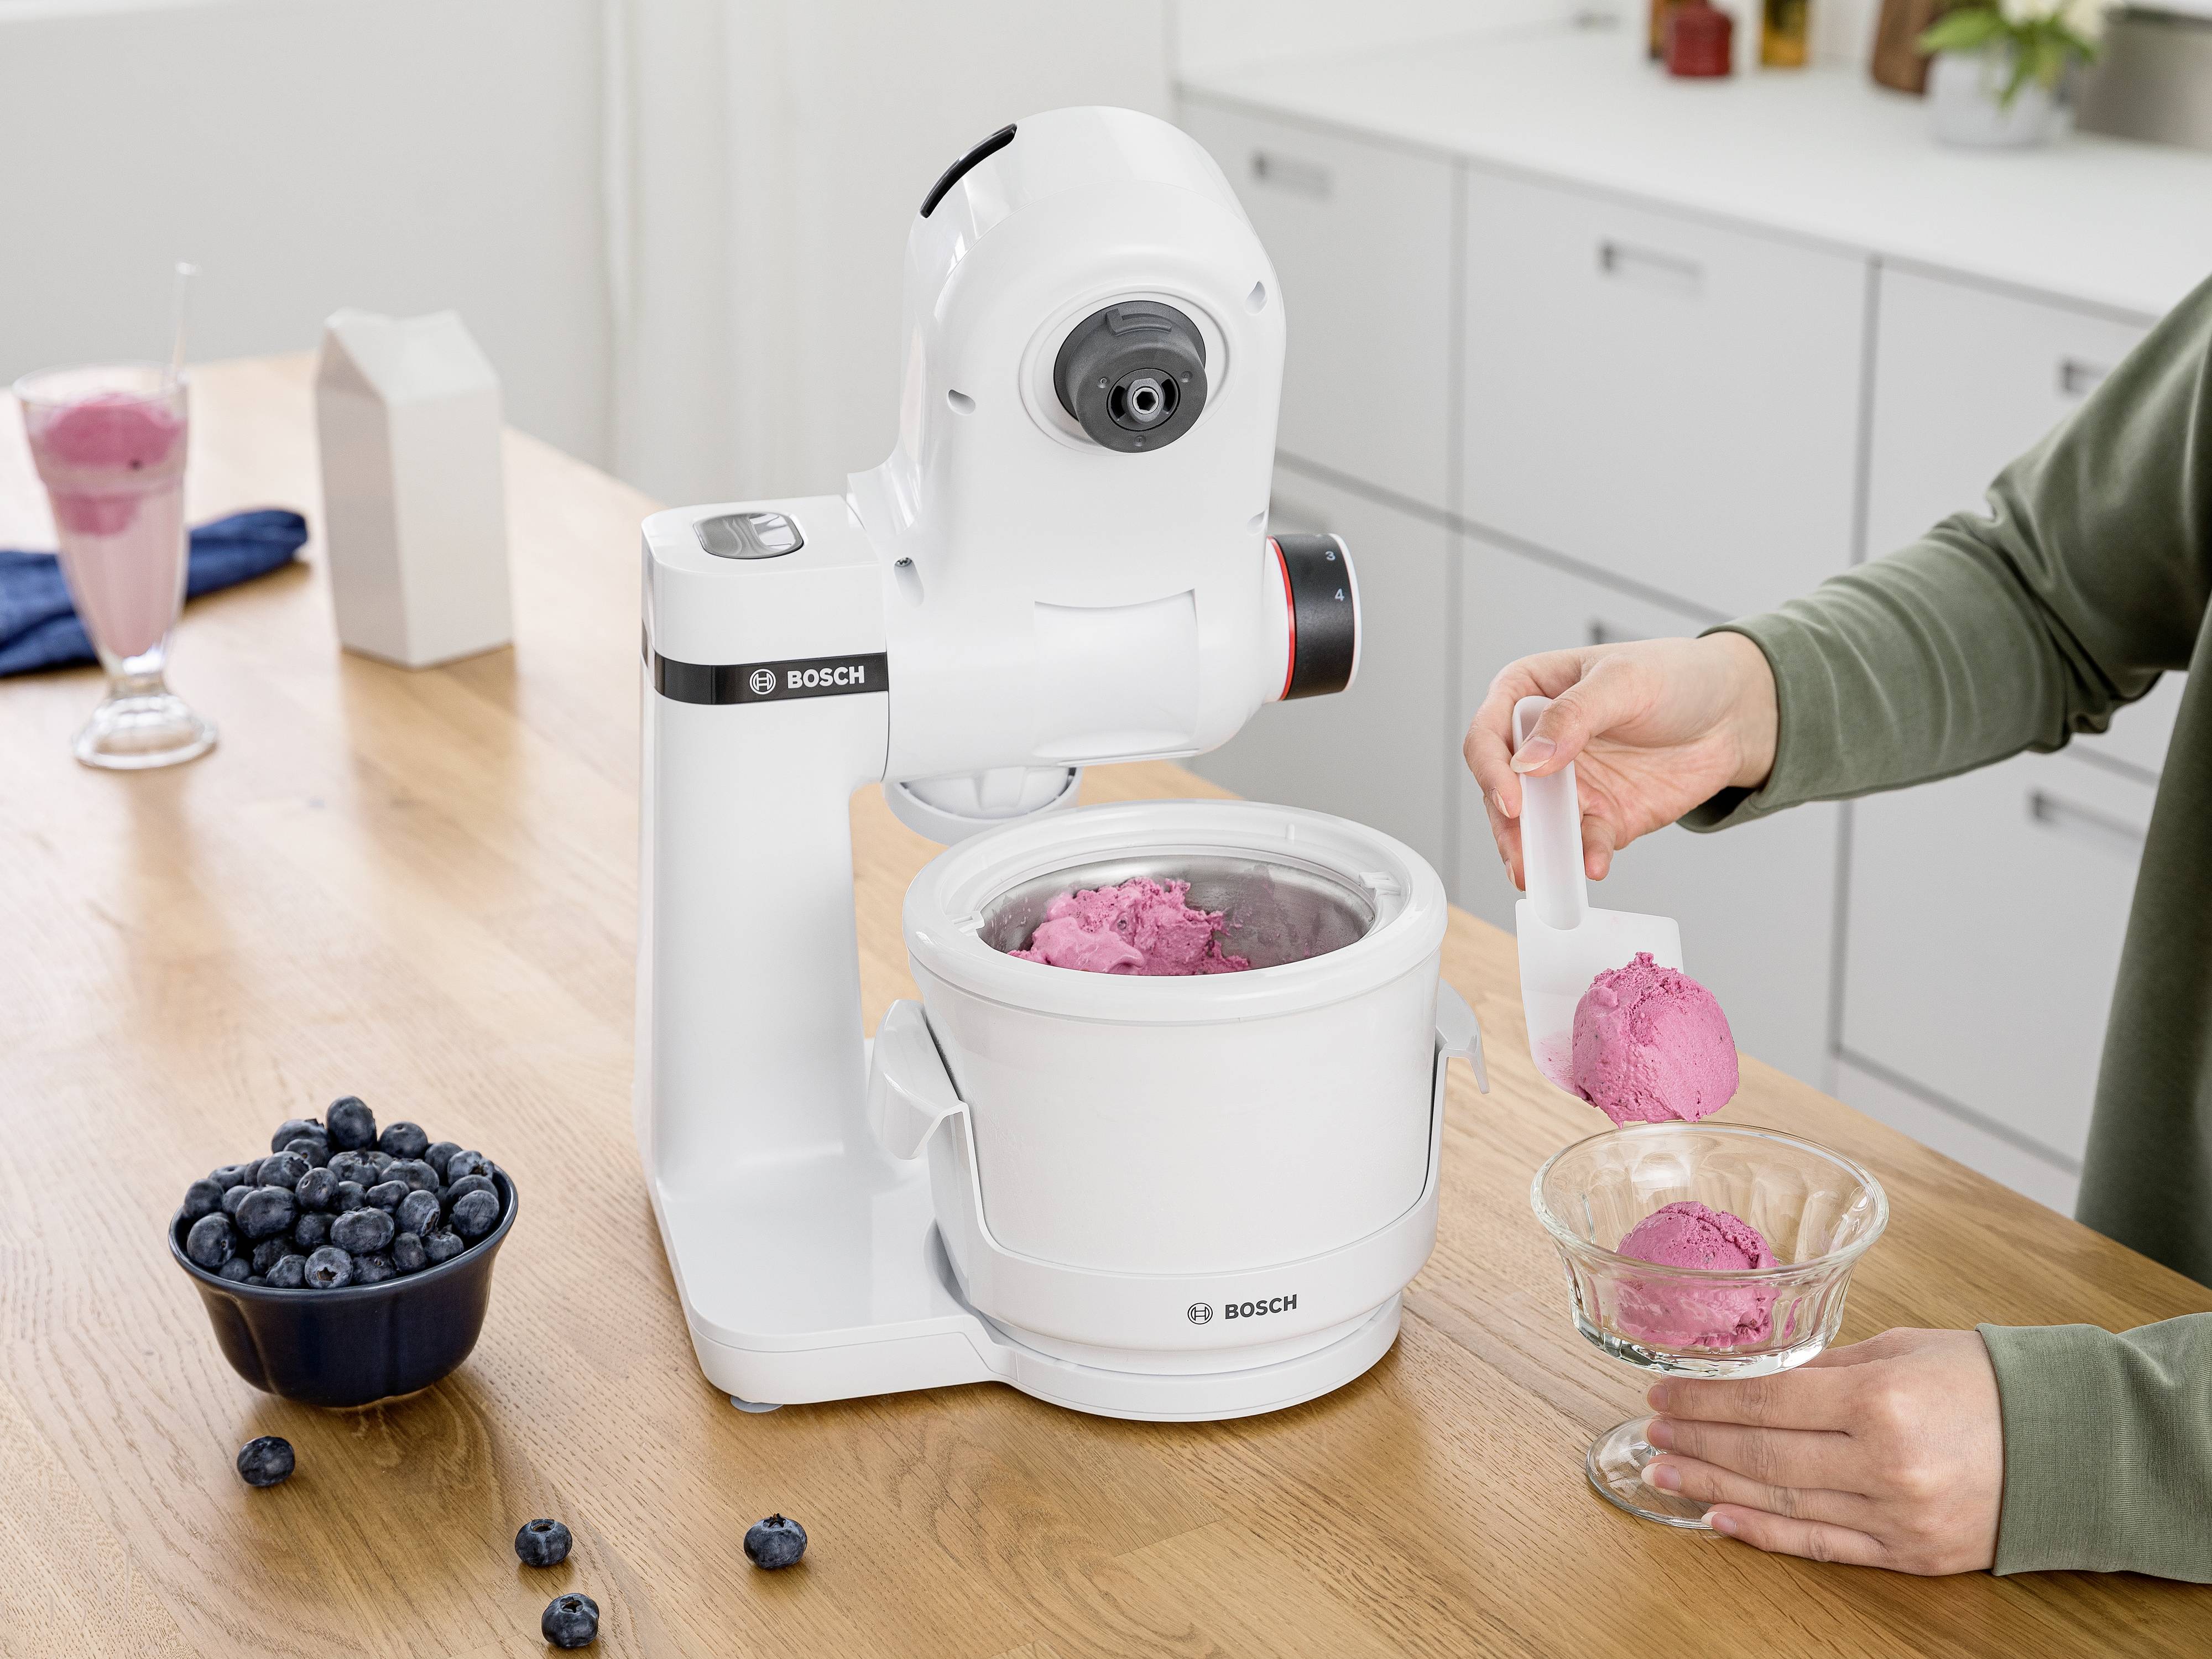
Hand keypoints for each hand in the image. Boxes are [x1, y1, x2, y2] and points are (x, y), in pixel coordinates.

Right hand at [1463, 633, 1776, 887]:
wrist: (1736, 712)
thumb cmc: (1677, 677)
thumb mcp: (1623, 681)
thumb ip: (1572, 717)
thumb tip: (1527, 762)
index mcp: (1529, 694)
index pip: (1488, 735)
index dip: (1491, 769)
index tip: (1512, 799)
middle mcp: (1539, 743)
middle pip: (1502, 791)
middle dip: (1508, 827)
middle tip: (1520, 855)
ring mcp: (1568, 784)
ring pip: (1535, 826)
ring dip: (1537, 853)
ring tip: (1544, 876)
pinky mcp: (1601, 816)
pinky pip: (1583, 843)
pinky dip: (1585, 857)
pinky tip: (1594, 864)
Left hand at [1642, 1328, 2003, 1573]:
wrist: (2073, 1445)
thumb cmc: (1987, 1383)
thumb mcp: (1902, 1348)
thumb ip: (1828, 1365)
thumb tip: (1760, 1374)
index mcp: (1880, 1400)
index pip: (1766, 1400)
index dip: (1705, 1399)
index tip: (1662, 1392)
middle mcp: (1883, 1462)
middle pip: (1764, 1453)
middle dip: (1697, 1440)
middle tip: (1650, 1432)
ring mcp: (1896, 1515)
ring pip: (1782, 1501)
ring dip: (1712, 1486)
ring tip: (1664, 1473)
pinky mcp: (1910, 1554)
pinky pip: (1821, 1545)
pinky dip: (1763, 1533)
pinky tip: (1717, 1518)